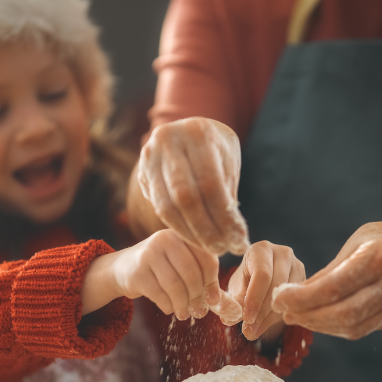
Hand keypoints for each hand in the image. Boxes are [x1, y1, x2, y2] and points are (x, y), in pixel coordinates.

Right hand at [92, 229, 220, 320]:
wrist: (123, 268)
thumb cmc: (161, 269)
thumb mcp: (182, 265)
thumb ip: (204, 280)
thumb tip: (225, 305)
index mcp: (182, 235)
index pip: (207, 258)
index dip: (213, 282)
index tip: (213, 300)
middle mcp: (165, 239)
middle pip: (191, 273)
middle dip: (197, 297)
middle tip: (199, 312)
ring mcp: (148, 254)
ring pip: (175, 286)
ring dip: (183, 305)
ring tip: (184, 314)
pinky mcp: (137, 272)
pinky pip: (160, 295)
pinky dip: (168, 306)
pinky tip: (169, 308)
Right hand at [137, 118, 249, 255]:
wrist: (186, 132)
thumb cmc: (216, 150)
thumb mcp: (228, 161)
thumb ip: (228, 192)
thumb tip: (234, 235)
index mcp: (198, 133)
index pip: (211, 184)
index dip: (224, 217)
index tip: (239, 240)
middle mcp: (168, 140)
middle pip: (186, 196)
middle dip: (207, 229)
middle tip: (224, 250)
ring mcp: (150, 155)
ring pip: (168, 206)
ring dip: (191, 234)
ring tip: (212, 249)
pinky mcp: (142, 172)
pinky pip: (159, 207)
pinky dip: (179, 227)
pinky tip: (195, 239)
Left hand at [228, 241, 305, 340]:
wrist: (259, 277)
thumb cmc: (245, 279)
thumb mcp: (237, 287)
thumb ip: (236, 300)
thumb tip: (231, 318)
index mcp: (262, 249)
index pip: (262, 274)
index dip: (255, 298)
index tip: (247, 319)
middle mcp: (283, 253)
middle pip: (277, 285)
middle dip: (262, 311)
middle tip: (249, 330)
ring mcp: (298, 266)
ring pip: (288, 295)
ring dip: (270, 318)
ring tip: (254, 331)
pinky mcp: (306, 280)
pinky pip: (295, 302)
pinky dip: (280, 317)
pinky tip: (266, 325)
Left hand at [272, 222, 381, 339]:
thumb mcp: (357, 243)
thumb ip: (329, 271)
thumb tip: (292, 295)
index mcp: (380, 256)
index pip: (333, 286)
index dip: (302, 298)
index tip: (278, 298)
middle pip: (343, 312)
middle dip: (307, 316)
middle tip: (283, 312)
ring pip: (351, 326)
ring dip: (318, 325)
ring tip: (296, 317)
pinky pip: (361, 329)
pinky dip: (335, 328)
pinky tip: (318, 320)